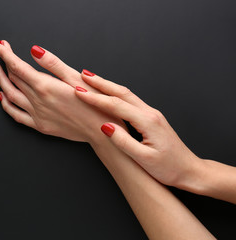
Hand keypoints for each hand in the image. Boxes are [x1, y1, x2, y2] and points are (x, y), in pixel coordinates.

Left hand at [0, 40, 124, 142]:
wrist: (100, 129)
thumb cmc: (94, 102)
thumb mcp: (76, 77)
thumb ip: (52, 64)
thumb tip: (34, 51)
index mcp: (45, 86)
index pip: (17, 66)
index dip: (6, 54)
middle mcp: (37, 100)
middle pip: (13, 78)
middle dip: (4, 62)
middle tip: (0, 52)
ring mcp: (37, 115)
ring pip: (10, 95)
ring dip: (1, 81)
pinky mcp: (39, 126)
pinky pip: (16, 115)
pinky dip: (6, 105)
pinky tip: (3, 97)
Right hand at [75, 72, 204, 188]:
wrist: (189, 170)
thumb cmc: (168, 167)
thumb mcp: (144, 159)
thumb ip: (123, 141)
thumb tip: (105, 126)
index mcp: (147, 121)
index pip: (116, 105)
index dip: (95, 98)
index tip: (79, 91)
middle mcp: (150, 113)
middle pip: (121, 92)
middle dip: (101, 83)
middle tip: (83, 75)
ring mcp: (151, 114)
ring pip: (126, 94)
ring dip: (108, 86)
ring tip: (92, 80)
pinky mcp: (151, 118)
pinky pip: (130, 101)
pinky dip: (116, 94)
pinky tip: (109, 94)